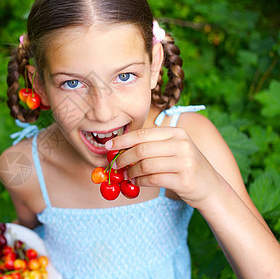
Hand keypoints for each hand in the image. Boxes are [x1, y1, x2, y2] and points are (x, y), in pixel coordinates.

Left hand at [106, 127, 221, 207]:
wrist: (211, 188)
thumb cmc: (186, 167)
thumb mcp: (174, 149)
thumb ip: (151, 146)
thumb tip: (120, 148)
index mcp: (176, 133)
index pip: (142, 134)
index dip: (122, 140)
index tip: (108, 147)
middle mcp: (182, 144)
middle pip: (141, 150)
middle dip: (123, 158)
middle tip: (114, 165)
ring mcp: (184, 162)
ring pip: (145, 165)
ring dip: (131, 172)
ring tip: (126, 175)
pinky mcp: (184, 180)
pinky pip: (152, 179)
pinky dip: (140, 181)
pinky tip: (136, 182)